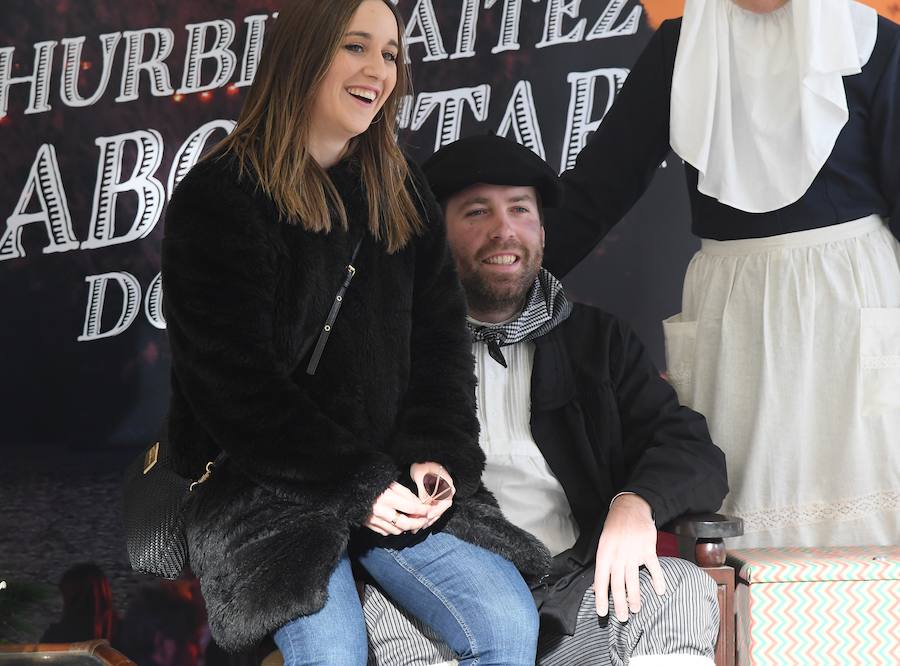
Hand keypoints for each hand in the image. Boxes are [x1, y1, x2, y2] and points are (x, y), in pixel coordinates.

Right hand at [364, 482, 429, 535]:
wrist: (353, 489)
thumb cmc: (374, 483)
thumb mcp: (391, 483)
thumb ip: (405, 494)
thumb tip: (419, 504)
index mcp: (387, 497)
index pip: (410, 508)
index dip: (422, 510)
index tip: (428, 510)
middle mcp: (380, 511)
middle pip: (405, 523)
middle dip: (418, 523)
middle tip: (424, 520)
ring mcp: (374, 520)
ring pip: (396, 530)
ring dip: (407, 528)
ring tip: (413, 522)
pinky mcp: (369, 525)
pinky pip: (386, 532)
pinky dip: (394, 529)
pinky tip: (399, 524)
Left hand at [410, 462, 454, 527]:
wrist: (421, 460)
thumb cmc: (422, 464)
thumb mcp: (421, 475)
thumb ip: (424, 490)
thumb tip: (425, 504)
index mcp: (447, 485)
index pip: (445, 502)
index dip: (436, 510)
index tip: (427, 515)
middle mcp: (447, 491)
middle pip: (441, 509)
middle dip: (430, 519)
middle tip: (420, 526)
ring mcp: (442, 495)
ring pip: (436, 511)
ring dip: (427, 520)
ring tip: (417, 528)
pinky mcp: (435, 498)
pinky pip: (432, 509)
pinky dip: (426, 515)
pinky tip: (419, 522)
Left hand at [593, 494, 665, 621]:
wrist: (631, 507)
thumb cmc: (614, 526)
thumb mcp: (603, 543)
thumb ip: (603, 564)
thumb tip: (597, 586)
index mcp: (604, 554)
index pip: (600, 580)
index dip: (600, 598)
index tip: (602, 613)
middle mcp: (618, 556)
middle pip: (618, 585)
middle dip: (619, 604)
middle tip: (621, 618)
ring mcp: (633, 553)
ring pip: (633, 580)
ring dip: (635, 597)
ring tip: (635, 609)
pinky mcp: (648, 549)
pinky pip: (653, 567)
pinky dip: (658, 580)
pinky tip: (660, 591)